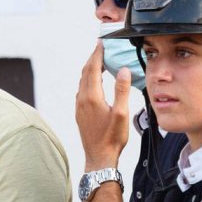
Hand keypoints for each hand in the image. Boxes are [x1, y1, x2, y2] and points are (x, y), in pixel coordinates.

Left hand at [76, 41, 130, 170]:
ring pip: (82, 81)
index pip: (93, 68)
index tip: (102, 43)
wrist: (99, 158)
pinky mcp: (80, 113)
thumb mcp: (121, 113)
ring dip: (90, 69)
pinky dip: (88, 80)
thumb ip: (121, 90)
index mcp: (92, 97)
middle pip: (86, 72)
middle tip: (101, 47)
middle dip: (93, 58)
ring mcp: (79, 107)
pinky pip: (82, 90)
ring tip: (99, 61)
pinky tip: (95, 83)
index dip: (97, 54)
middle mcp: (82, 99)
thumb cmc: (112, 138)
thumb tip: (123, 70)